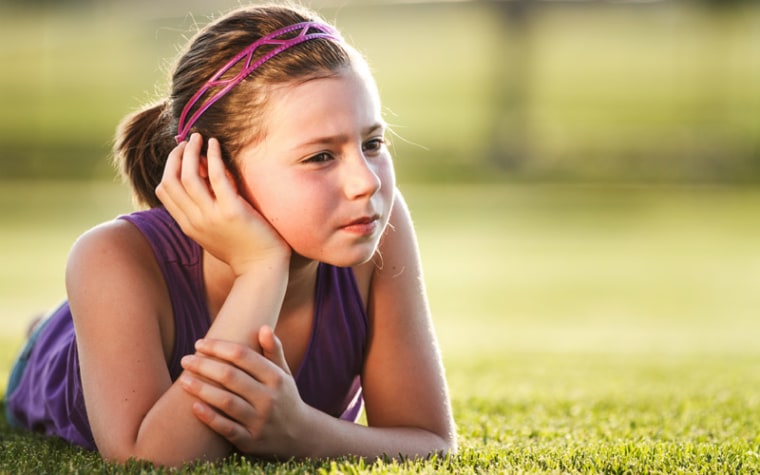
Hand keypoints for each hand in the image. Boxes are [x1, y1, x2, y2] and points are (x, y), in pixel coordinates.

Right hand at [155, 133, 289, 275]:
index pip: (164, 191)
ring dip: (191, 152)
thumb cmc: (243, 249)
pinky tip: (215, 144)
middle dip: (176, 156)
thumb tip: (202, 183)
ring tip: (199, 137)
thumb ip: (203, 212)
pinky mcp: (232, 211)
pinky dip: (213, 156)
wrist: (262, 268)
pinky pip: (216, 177)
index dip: (170, 168)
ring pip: (188, 176)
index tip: (181, 155)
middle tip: (188, 142)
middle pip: (170, 181)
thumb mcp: (213, 233)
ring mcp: (211, 216)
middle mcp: (194, 221)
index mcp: (188, 226)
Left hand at [179, 326, 311, 457]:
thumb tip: (264, 328)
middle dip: (204, 366)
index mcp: (276, 377)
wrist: (299, 435)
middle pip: (231, 377)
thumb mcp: (284, 373)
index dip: (218, 347)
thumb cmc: (284, 396)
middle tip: (186, 360)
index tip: (199, 343)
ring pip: (226, 402)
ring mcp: (259, 421)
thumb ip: (274, 351)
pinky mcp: (251, 441)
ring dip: (202, 389)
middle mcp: (269, 398)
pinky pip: (226, 429)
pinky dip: (209, 418)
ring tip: (183, 380)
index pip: (243, 356)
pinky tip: (194, 406)